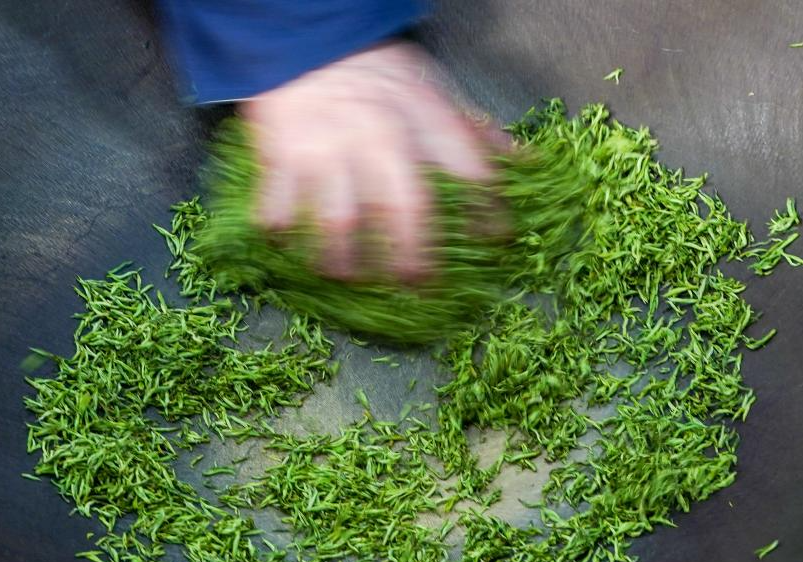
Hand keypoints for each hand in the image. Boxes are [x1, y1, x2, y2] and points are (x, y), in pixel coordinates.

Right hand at [238, 41, 503, 281]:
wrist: (308, 35)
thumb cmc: (375, 68)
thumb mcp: (432, 87)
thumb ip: (473, 130)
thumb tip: (522, 158)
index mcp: (420, 121)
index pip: (468, 170)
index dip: (488, 211)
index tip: (496, 242)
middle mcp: (376, 138)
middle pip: (400, 211)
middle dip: (410, 258)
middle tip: (414, 286)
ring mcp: (326, 149)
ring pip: (337, 221)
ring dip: (343, 260)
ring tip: (348, 278)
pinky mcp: (283, 154)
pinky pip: (280, 207)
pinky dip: (283, 233)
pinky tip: (289, 247)